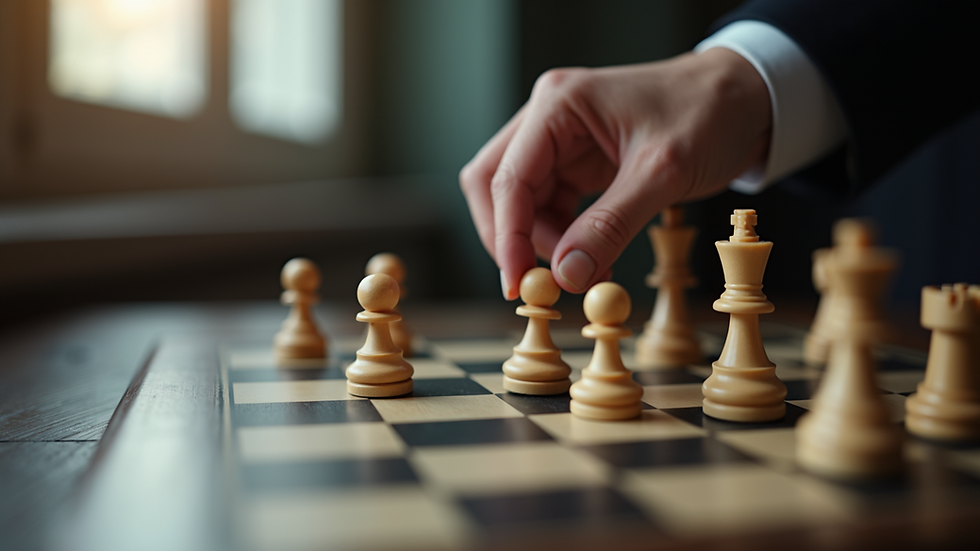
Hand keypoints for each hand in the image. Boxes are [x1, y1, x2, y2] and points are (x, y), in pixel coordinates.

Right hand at [459, 48, 771, 298]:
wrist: (745, 98)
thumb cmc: (709, 114)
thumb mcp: (663, 173)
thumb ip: (610, 225)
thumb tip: (566, 274)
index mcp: (559, 103)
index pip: (507, 177)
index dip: (507, 237)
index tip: (519, 284)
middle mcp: (549, 117)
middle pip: (496, 186)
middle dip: (511, 239)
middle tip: (537, 284)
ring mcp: (560, 140)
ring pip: (519, 202)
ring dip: (541, 244)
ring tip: (582, 272)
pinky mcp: (577, 162)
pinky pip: (549, 207)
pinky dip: (562, 240)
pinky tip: (589, 260)